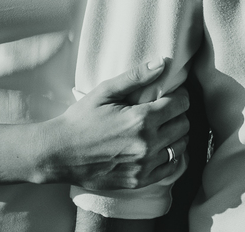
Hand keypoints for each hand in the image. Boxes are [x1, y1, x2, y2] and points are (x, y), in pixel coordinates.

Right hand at [38, 59, 188, 189]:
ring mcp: (144, 165)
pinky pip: (170, 168)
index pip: (180, 105)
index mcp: (141, 119)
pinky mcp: (140, 180)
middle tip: (167, 110)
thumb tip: (162, 63)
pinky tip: (160, 147)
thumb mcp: (105, 92)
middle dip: (179, 114)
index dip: (180, 96)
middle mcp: (147, 144)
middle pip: (183, 125)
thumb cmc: (81, 119)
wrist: (60, 153)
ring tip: (163, 127)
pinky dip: (171, 156)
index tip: (173, 94)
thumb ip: (135, 77)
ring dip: (177, 135)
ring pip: (180, 147)